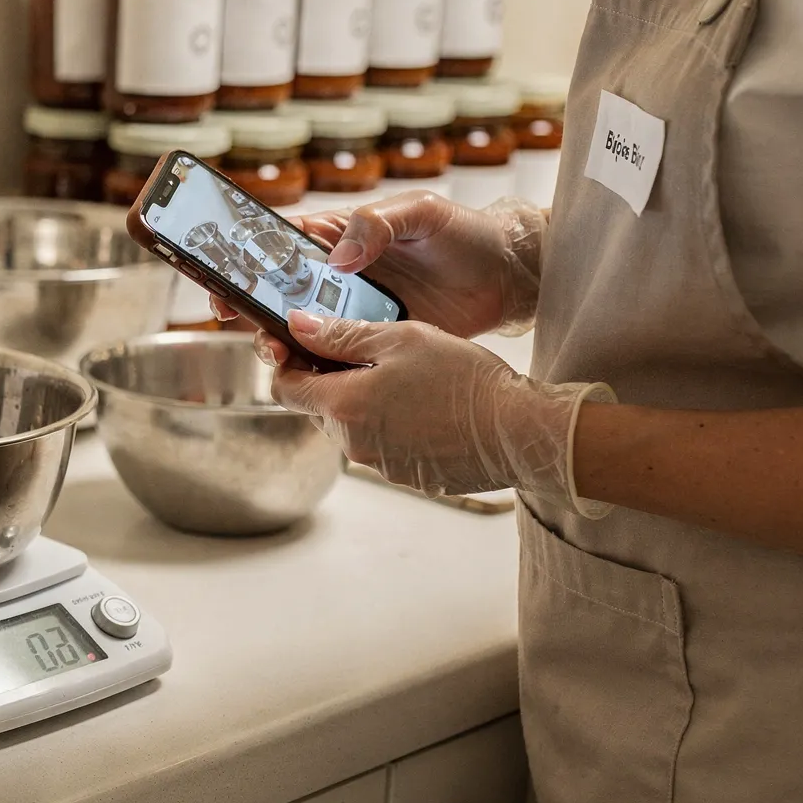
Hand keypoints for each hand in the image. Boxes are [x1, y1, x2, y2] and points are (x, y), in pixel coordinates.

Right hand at [211, 192, 545, 346]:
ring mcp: (352, 312)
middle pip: (277, 292)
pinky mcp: (372, 342)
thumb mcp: (422, 213)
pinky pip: (334, 358)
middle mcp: (337, 276)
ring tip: (274, 352)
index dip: (246, 259)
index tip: (224, 275)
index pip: (280, 245)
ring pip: (299, 329)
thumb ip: (377, 224)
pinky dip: (315, 368)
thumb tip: (337, 256)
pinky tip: (307, 376)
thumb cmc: (464, 234)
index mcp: (339, 237)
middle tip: (233, 317)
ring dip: (278, 341)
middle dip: (249, 305)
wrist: (507, 277)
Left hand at [270, 308, 613, 510]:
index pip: (285, 388)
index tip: (302, 345)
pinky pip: (381, 444)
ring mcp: (377, 463)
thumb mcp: (401, 339)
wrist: (517, 431)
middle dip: (333, 379)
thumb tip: (297, 326)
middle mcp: (352, 442)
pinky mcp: (403, 475)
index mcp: (343, 405)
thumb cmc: (464, 380)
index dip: (288, 362)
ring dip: (365, 400)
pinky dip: (392, 423)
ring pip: (351, 425)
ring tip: (407, 377)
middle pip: (318, 406)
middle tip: (370, 352)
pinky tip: (426, 405)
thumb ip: (342, 335)